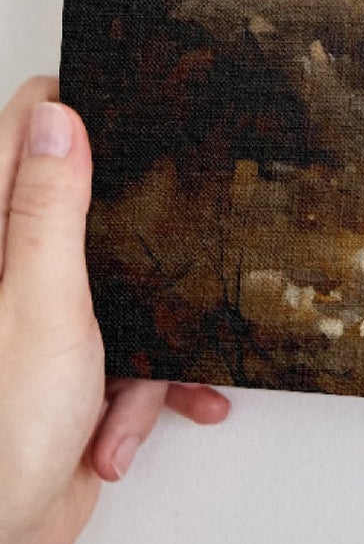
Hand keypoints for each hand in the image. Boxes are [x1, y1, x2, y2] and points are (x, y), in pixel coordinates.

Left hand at [0, 77, 228, 543]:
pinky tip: (132, 425)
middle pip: (84, 210)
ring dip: (150, 341)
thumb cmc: (0, 436)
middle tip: (167, 232)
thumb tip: (56, 119)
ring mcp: (40, 325)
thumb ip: (48, 210)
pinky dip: (145, 391)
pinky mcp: (70, 372)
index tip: (124, 107)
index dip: (71, 115)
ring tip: (138, 383)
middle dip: (139, 238)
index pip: (21, 138)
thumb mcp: (40, 305)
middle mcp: (11, 277)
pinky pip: (132, 356)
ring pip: (124, 290)